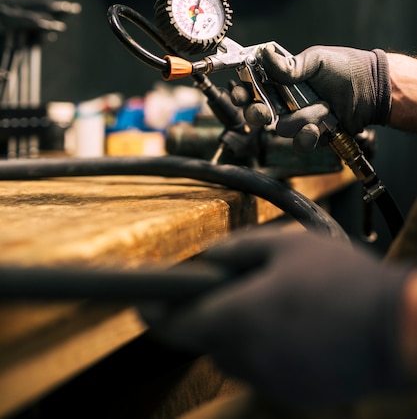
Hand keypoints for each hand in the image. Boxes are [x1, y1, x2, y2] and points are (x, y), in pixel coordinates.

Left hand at [143, 226, 410, 407]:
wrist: (395, 326)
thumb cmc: (342, 281)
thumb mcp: (286, 244)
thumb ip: (239, 249)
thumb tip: (211, 257)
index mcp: (238, 318)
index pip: (177, 327)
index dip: (155, 317)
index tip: (143, 307)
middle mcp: (247, 357)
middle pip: (208, 340)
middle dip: (210, 315)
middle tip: (232, 288)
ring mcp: (272, 380)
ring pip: (237, 356)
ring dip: (240, 332)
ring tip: (272, 303)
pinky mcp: (296, 393)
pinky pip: (266, 369)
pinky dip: (268, 348)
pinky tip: (295, 326)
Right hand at [234, 44, 391, 151]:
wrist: (373, 90)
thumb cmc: (347, 69)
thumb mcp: (316, 60)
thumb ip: (288, 65)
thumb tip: (264, 55)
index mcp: (281, 80)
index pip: (252, 88)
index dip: (241, 93)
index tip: (241, 94)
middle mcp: (285, 101)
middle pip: (257, 113)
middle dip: (258, 113)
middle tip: (266, 111)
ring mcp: (298, 119)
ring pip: (281, 128)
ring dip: (301, 119)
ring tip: (322, 108)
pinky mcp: (312, 135)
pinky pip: (299, 143)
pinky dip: (308, 137)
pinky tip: (320, 127)